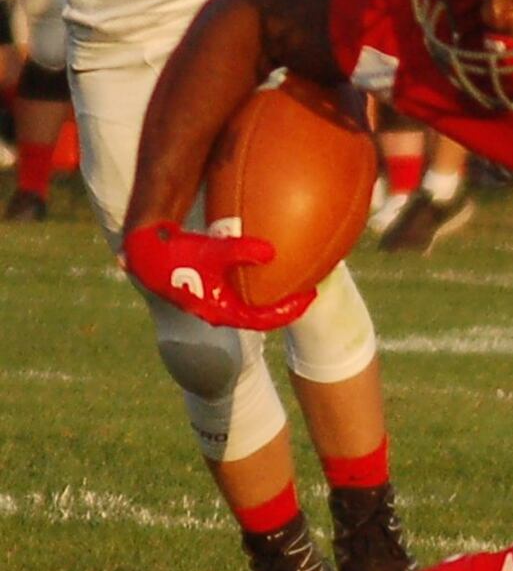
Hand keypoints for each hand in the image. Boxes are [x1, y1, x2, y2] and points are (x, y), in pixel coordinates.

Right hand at [120, 220, 313, 329]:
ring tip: (291, 280)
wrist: (144, 253)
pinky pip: (237, 291)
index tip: (309, 297)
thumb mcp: (211, 251)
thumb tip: (272, 253)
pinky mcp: (206, 290)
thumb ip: (241, 251)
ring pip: (248, 304)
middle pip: (260, 315)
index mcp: (223, 310)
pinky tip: (264, 263)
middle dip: (284, 305)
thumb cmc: (177, 253)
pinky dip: (253, 283)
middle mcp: (219, 311)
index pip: (265, 319)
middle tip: (307, 290)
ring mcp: (212, 302)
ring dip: (269, 296)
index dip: (290, 310)